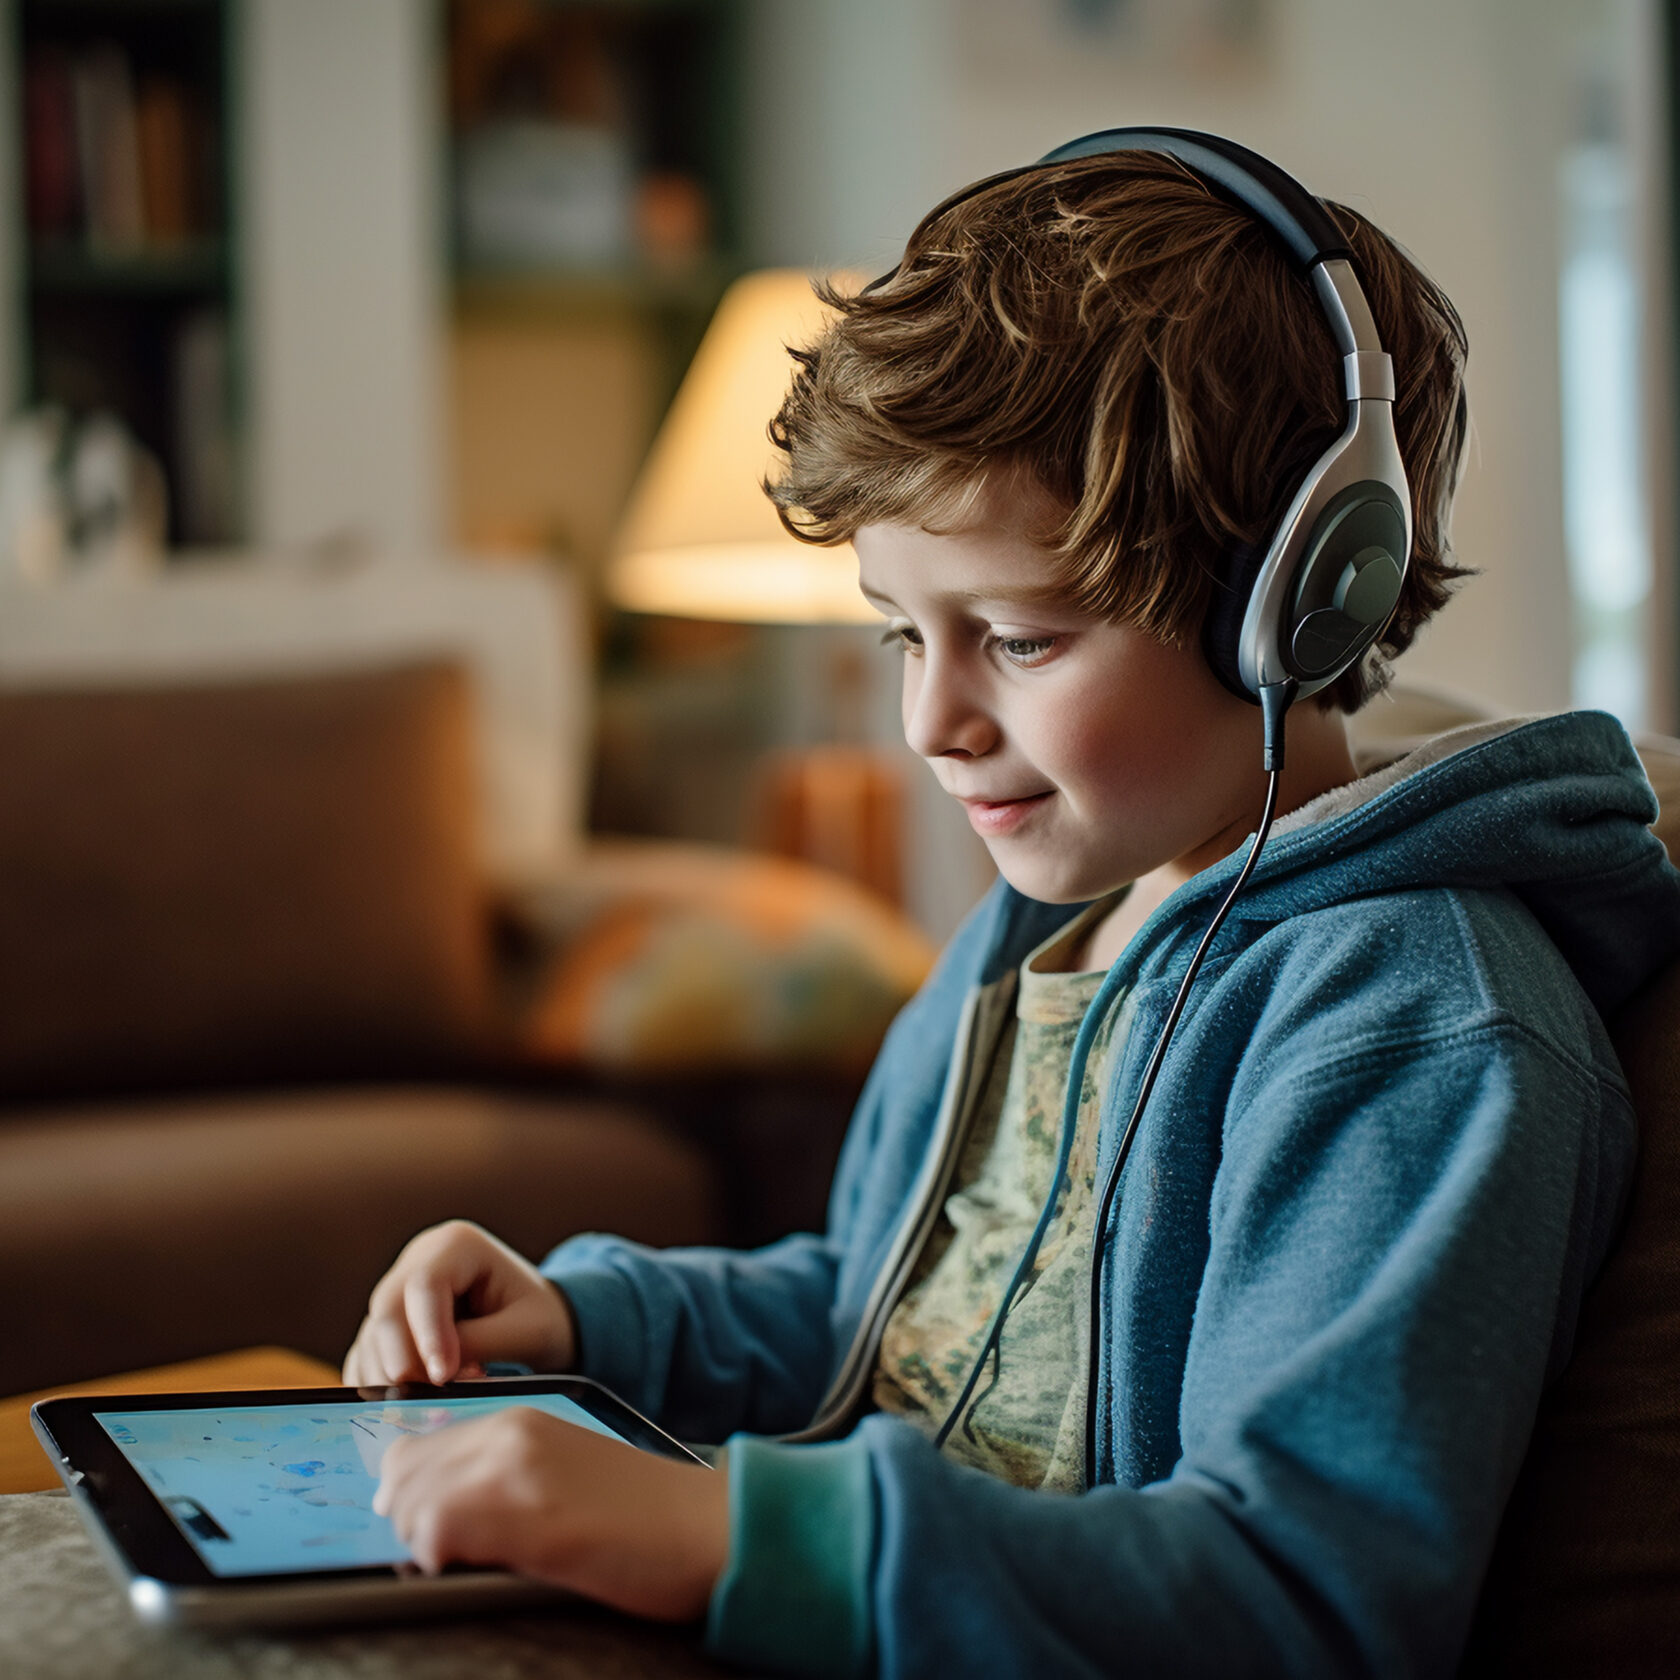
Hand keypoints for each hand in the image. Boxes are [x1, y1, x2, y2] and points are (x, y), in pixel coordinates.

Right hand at [342, 1220, 576, 1387]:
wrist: (536, 1325)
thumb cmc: (539, 1321)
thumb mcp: (527, 1331)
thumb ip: (481, 1343)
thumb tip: (433, 1373)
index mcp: (458, 1245)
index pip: (426, 1284)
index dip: (428, 1332)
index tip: (443, 1376)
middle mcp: (419, 1260)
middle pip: (387, 1308)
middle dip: (402, 1359)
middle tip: (428, 1400)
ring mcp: (397, 1290)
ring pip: (372, 1336)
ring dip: (392, 1378)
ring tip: (434, 1403)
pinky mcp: (386, 1325)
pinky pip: (366, 1356)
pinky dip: (381, 1384)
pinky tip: (413, 1403)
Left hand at [373, 1407, 727, 1621]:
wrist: (708, 1527)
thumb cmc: (644, 1516)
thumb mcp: (563, 1474)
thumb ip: (504, 1475)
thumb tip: (435, 1516)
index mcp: (520, 1419)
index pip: (415, 1447)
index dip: (413, 1495)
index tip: (431, 1531)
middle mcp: (509, 1433)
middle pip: (402, 1474)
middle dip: (411, 1520)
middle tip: (451, 1556)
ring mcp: (515, 1468)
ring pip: (411, 1505)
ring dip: (428, 1544)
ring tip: (476, 1564)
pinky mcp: (526, 1513)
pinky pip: (437, 1535)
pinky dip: (445, 1562)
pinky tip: (491, 1569)